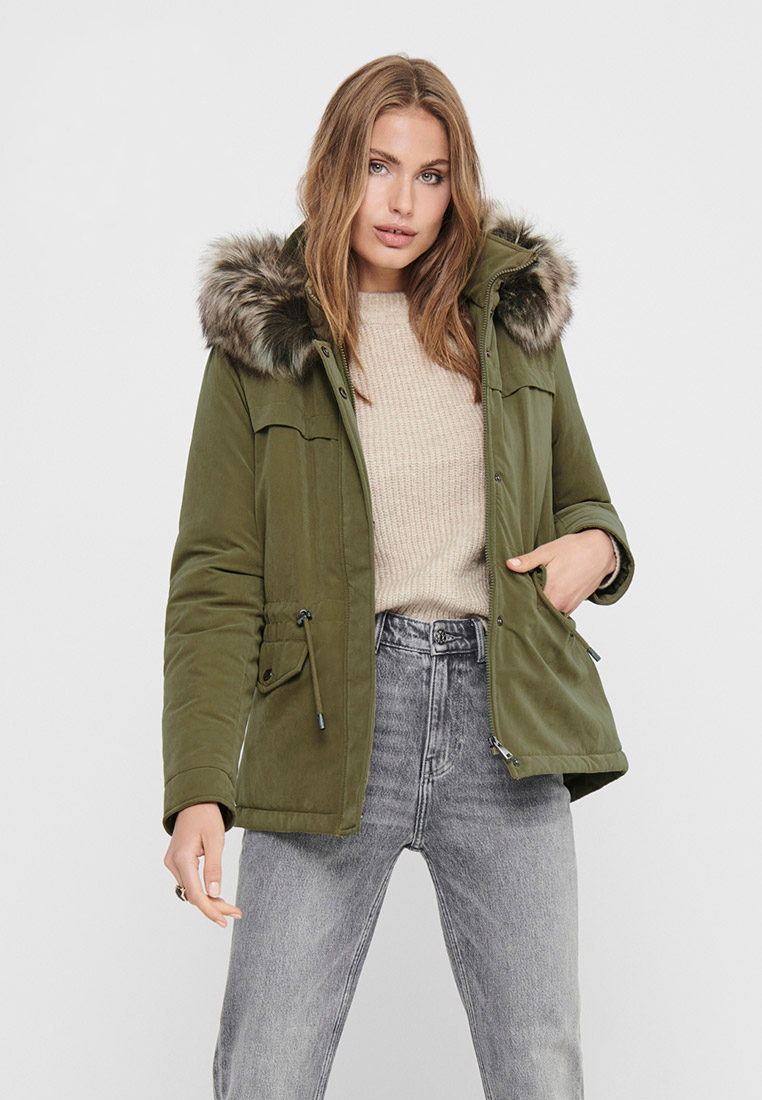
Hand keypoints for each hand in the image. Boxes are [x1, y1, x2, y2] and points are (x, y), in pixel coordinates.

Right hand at [163, 803, 241, 927]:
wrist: (195, 801)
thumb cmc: (207, 816)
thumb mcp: (215, 840)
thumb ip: (214, 867)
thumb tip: (213, 894)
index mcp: (182, 858)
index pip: (195, 893)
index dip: (210, 910)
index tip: (224, 920)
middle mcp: (173, 863)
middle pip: (193, 895)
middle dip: (213, 906)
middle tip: (236, 913)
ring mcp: (172, 863)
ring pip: (190, 890)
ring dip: (208, 900)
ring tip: (229, 906)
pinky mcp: (176, 861)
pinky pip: (188, 882)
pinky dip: (201, 890)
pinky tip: (215, 895)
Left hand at [505, 529, 615, 615]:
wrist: (601, 551)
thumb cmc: (574, 549)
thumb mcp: (548, 550)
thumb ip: (528, 560)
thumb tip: (509, 565)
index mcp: (551, 588)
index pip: (527, 601)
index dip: (517, 599)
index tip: (509, 595)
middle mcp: (560, 601)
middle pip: (536, 609)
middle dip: (526, 604)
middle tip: (514, 598)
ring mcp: (567, 606)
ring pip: (546, 613)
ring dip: (538, 607)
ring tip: (528, 598)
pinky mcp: (573, 606)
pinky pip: (557, 613)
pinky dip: (549, 609)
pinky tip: (543, 599)